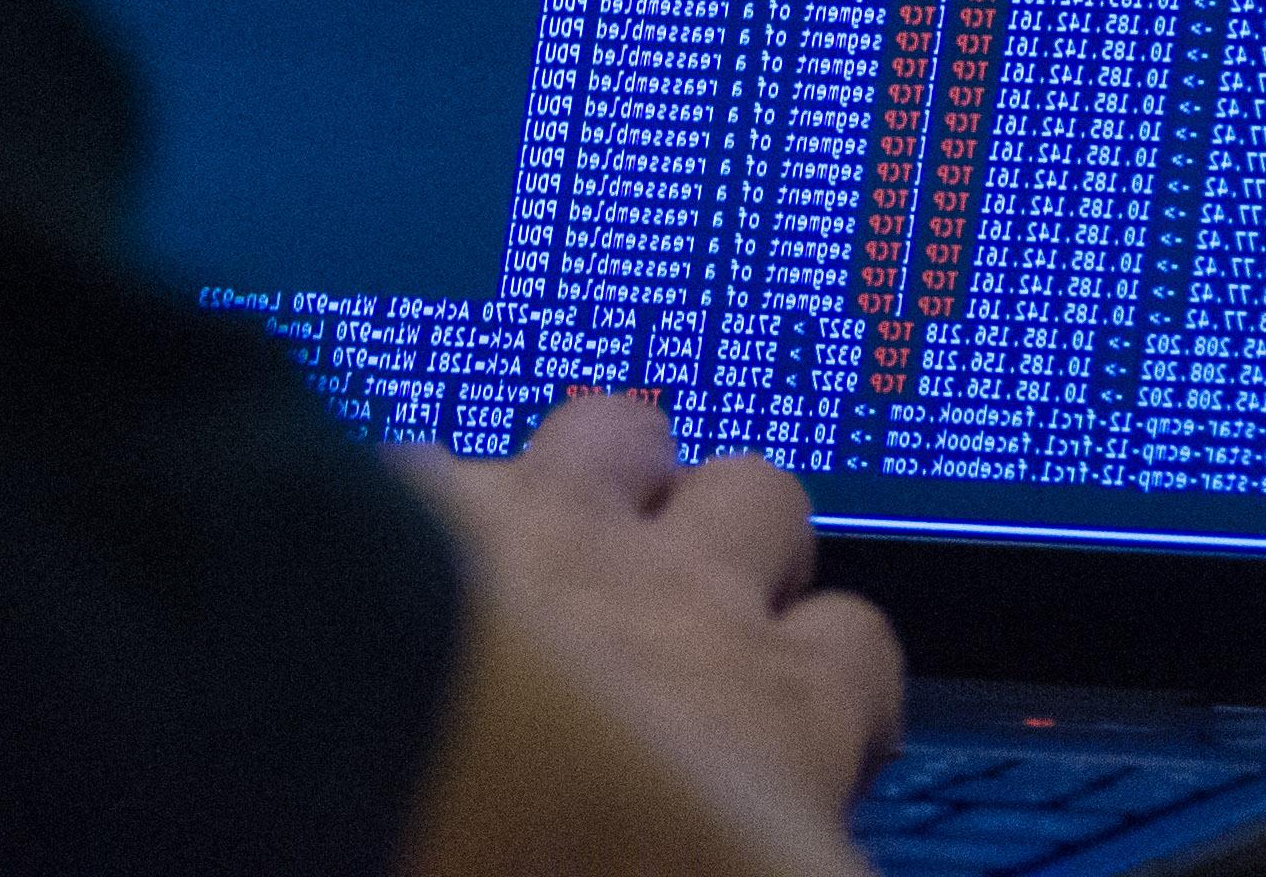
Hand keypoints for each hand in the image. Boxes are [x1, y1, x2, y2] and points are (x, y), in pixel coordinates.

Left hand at [406, 390, 903, 827]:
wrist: (411, 817)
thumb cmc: (576, 868)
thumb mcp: (739, 871)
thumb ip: (770, 840)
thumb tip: (780, 842)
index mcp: (777, 713)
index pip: (858, 649)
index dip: (833, 672)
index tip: (803, 711)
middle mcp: (680, 593)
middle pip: (759, 497)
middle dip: (736, 530)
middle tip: (689, 592)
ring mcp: (549, 528)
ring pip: (618, 432)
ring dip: (603, 469)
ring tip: (568, 530)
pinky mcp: (419, 504)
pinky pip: (444, 463)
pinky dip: (433, 504)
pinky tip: (407, 552)